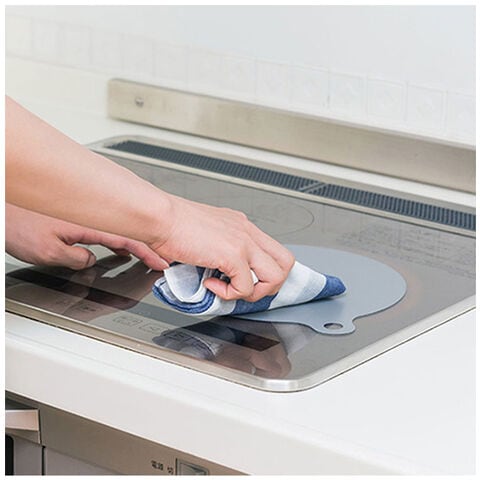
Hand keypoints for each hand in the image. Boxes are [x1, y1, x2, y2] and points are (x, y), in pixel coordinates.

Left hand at [6, 204, 168, 270]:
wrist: (1, 203)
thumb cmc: (16, 220)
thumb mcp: (47, 251)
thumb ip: (76, 259)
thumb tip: (91, 261)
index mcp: (90, 225)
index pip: (129, 239)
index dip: (147, 252)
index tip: (161, 260)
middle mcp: (90, 217)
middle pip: (129, 232)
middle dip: (147, 247)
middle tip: (160, 259)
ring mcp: (84, 215)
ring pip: (117, 230)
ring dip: (133, 243)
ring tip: (145, 256)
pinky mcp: (75, 216)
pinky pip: (104, 230)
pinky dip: (117, 240)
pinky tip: (117, 250)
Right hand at [150, 195, 294, 301]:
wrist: (160, 217)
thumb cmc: (172, 224)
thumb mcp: (206, 232)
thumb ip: (218, 248)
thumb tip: (218, 272)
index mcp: (242, 226)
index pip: (273, 251)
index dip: (265, 271)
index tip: (248, 281)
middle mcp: (247, 231)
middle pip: (285, 262)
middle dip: (270, 284)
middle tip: (245, 290)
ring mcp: (244, 242)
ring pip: (275, 276)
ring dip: (254, 292)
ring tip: (230, 290)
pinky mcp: (234, 254)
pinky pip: (245, 287)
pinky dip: (229, 294)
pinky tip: (210, 284)